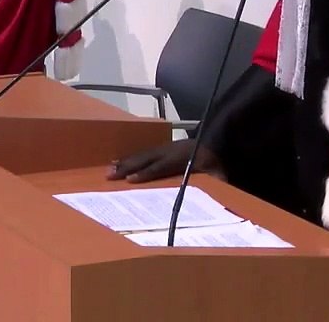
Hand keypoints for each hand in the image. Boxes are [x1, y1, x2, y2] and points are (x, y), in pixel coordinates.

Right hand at [106, 139, 223, 182]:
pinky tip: (119, 160)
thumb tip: (218, 189)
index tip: (130, 180)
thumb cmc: (215, 160)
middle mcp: (168, 151)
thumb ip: (217, 179)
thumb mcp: (219, 171)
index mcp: (181, 158)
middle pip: (145, 159)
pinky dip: (130, 156)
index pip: (160, 166)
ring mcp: (164, 147)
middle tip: (110, 174)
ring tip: (109, 168)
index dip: (145, 173)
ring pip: (141, 154)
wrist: (216, 140)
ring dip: (124, 161)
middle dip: (126, 167)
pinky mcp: (162, 147)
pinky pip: (143, 152)